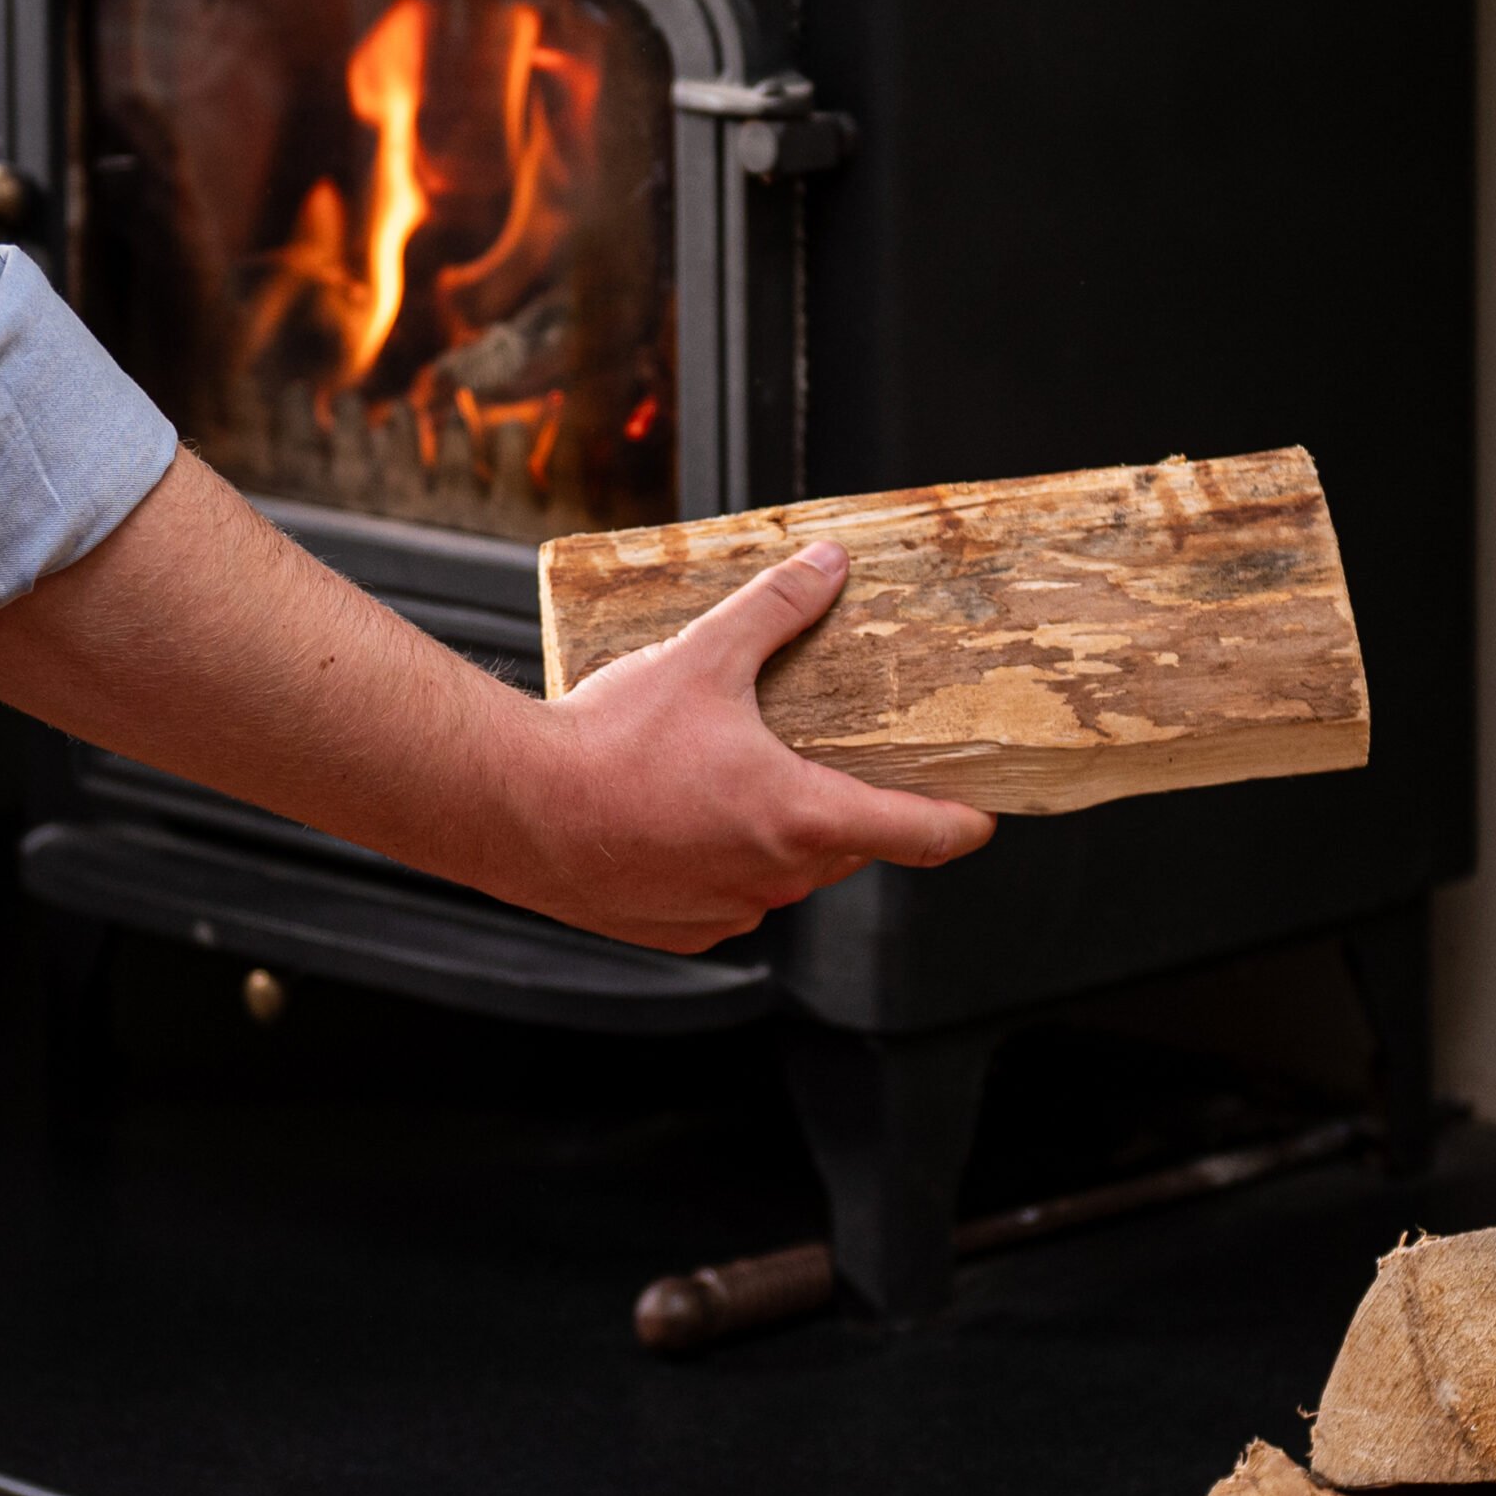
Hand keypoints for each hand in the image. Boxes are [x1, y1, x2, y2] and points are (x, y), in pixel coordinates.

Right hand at [492, 541, 996, 953]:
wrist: (512, 807)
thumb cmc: (606, 743)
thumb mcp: (703, 656)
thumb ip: (776, 607)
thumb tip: (826, 565)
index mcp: (800, 817)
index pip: (921, 835)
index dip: (962, 824)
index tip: (983, 815)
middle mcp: (774, 877)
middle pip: (850, 848)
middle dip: (851, 807)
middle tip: (834, 759)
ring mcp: (727, 910)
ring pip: (787, 876)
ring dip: (783, 836)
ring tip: (743, 779)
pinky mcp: (680, 929)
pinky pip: (729, 900)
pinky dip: (725, 866)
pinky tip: (688, 821)